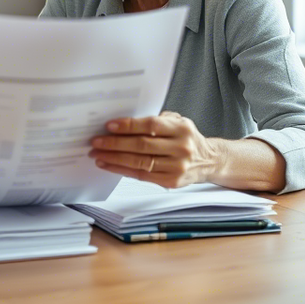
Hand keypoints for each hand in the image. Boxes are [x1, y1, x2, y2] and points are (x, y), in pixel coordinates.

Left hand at [88, 111, 220, 188]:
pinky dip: (121, 170)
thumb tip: (123, 123)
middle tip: (96, 141)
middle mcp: (181, 148)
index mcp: (182, 129)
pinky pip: (140, 175)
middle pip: (142, 145)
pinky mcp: (170, 182)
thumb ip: (156, 121)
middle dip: (115, 143)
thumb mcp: (178, 122)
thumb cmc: (187, 138)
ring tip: (97, 153)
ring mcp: (177, 167)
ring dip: (114, 158)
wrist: (209, 161)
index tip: (109, 126)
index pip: (151, 125)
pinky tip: (108, 164)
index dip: (128, 125)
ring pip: (139, 162)